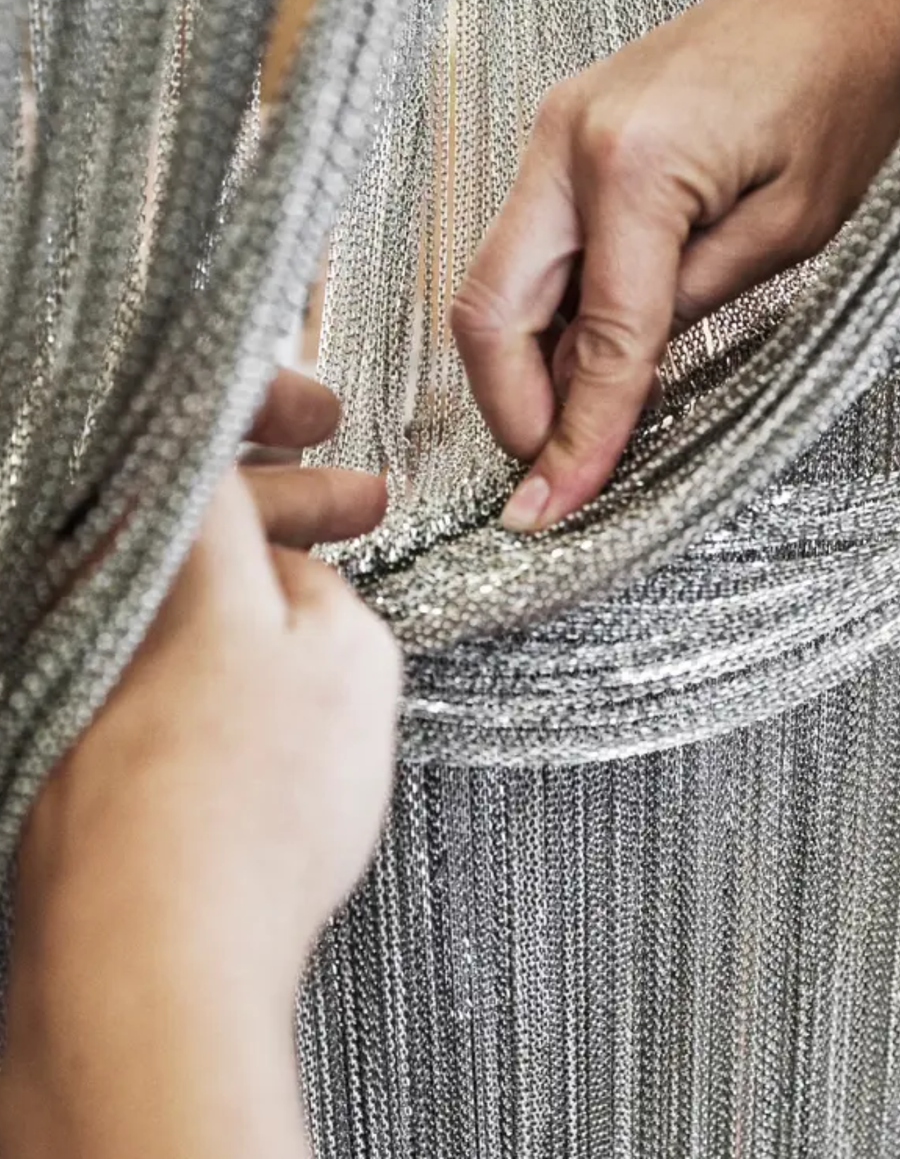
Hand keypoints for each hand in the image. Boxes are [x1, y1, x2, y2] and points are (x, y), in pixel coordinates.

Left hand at [0, 393, 399, 1158]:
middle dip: (286, 494)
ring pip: (171, 580)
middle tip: (363, 504)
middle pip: (188, 506)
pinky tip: (265, 678)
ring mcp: (75, 672)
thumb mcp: (349, 660)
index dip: (269, 404)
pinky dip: (212, 635)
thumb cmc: (250, 810)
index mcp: (164, 558)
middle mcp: (97, 601)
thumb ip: (324, 588)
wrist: (147, 958)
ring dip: (253, 568)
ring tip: (329, 597)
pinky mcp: (73, 740)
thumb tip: (293, 577)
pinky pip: (150, 648)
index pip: (203, 435)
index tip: (326, 412)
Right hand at [452, 0, 899, 530]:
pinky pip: (530, 244)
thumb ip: (690, 310)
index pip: (595, 339)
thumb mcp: (791, 231)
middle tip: (550, 473)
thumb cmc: (842, 98)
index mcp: (633, 165)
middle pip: (489, 308)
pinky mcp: (565, 133)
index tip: (554, 509)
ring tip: (580, 423)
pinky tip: (591, 354)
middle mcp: (566, 140)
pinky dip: (547, 313)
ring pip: (499, 280)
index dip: (576, 437)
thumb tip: (614, 387)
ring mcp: (554, 129)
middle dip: (511, 408)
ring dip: (525, 364)